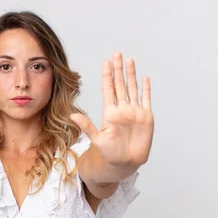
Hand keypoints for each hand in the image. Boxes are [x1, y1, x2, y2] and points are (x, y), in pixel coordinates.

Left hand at [71, 52, 153, 166]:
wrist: (124, 164)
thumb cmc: (109, 154)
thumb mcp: (96, 139)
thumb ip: (86, 126)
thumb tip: (71, 115)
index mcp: (110, 112)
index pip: (108, 89)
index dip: (107, 75)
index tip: (106, 61)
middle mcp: (122, 109)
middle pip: (120, 85)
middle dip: (118, 69)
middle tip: (117, 53)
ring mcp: (134, 112)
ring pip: (133, 89)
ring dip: (131, 75)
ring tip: (130, 60)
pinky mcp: (145, 118)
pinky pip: (146, 100)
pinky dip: (145, 89)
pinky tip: (144, 78)